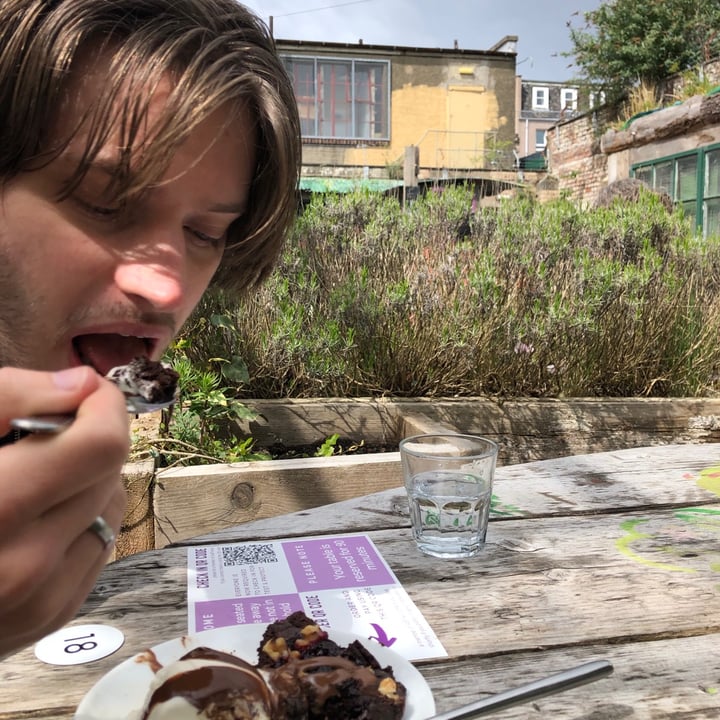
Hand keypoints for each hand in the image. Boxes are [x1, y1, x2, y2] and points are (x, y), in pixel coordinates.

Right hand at [0, 366, 129, 657]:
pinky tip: (33, 517)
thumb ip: (7, 397)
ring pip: (110, 510)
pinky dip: (80, 521)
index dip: (102, 406)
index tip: (87, 390)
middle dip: (88, 440)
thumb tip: (80, 385)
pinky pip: (98, 548)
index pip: (99, 446)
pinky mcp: (46, 618)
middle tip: (43, 433)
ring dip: (88, 481)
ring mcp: (36, 601)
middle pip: (108, 473)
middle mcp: (20, 565)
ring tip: (34, 476)